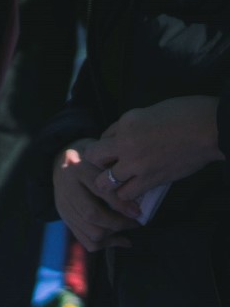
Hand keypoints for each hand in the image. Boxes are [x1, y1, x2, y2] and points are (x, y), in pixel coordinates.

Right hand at [53, 145, 137, 252]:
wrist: (61, 159)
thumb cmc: (91, 156)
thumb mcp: (102, 157)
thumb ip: (114, 173)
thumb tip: (135, 199)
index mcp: (77, 169)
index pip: (99, 191)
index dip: (120, 204)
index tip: (138, 212)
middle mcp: (67, 189)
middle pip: (92, 215)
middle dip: (118, 223)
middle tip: (136, 222)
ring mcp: (63, 207)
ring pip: (89, 231)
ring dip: (112, 235)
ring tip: (127, 229)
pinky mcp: (65, 218)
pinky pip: (85, 239)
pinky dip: (104, 244)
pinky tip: (119, 239)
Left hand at [92, 97, 222, 210]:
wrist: (214, 128)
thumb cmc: (189, 113)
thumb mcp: (152, 110)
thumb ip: (130, 125)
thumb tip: (116, 136)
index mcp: (126, 122)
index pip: (101, 137)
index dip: (105, 145)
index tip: (113, 150)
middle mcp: (125, 143)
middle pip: (93, 159)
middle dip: (99, 163)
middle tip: (110, 166)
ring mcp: (136, 164)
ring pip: (104, 183)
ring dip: (110, 183)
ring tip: (119, 182)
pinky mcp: (151, 179)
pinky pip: (126, 195)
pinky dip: (127, 196)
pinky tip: (133, 192)